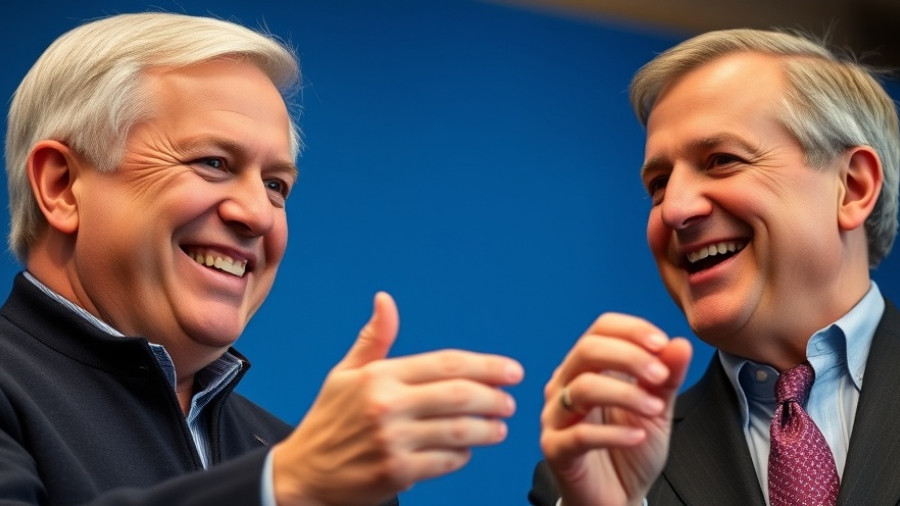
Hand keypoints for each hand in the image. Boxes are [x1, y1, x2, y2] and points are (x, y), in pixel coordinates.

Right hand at [272, 292, 523, 505]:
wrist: (303, 474)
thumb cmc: (329, 421)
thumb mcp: (345, 374)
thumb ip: (374, 339)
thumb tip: (385, 300)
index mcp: (379, 376)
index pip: (446, 364)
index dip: (486, 366)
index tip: (512, 371)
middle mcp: (387, 405)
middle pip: (460, 396)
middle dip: (494, 398)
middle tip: (510, 401)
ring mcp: (393, 441)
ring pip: (459, 431)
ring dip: (487, 429)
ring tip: (499, 427)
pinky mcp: (396, 473)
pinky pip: (446, 461)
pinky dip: (463, 455)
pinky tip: (466, 449)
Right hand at [539, 313, 690, 505]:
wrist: (616, 497)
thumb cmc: (630, 449)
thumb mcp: (657, 409)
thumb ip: (666, 377)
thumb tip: (679, 343)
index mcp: (586, 367)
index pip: (600, 329)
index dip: (631, 330)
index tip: (662, 344)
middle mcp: (564, 385)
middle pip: (587, 350)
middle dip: (629, 357)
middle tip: (661, 376)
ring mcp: (555, 416)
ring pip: (583, 388)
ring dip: (626, 394)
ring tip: (655, 409)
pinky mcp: (555, 448)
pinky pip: (580, 434)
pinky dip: (614, 433)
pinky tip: (637, 437)